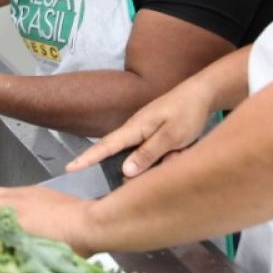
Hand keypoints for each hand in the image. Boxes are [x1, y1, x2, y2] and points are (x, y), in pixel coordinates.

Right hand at [0, 186, 96, 255]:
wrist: (93, 224)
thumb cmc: (71, 245)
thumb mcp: (39, 256)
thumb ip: (16, 252)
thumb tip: (2, 256)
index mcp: (16, 219)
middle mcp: (17, 201)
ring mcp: (28, 193)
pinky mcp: (39, 190)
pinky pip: (12, 191)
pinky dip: (7, 202)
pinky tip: (19, 216)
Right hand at [64, 76, 213, 177]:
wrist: (203, 93)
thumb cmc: (187, 113)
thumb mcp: (171, 137)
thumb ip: (148, 153)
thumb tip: (125, 172)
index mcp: (135, 128)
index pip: (106, 146)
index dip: (87, 158)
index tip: (69, 168)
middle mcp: (135, 129)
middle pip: (117, 151)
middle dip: (113, 164)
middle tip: (111, 179)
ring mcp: (144, 130)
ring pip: (139, 154)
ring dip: (152, 162)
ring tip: (172, 155)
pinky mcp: (154, 133)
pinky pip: (151, 151)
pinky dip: (162, 156)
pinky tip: (178, 152)